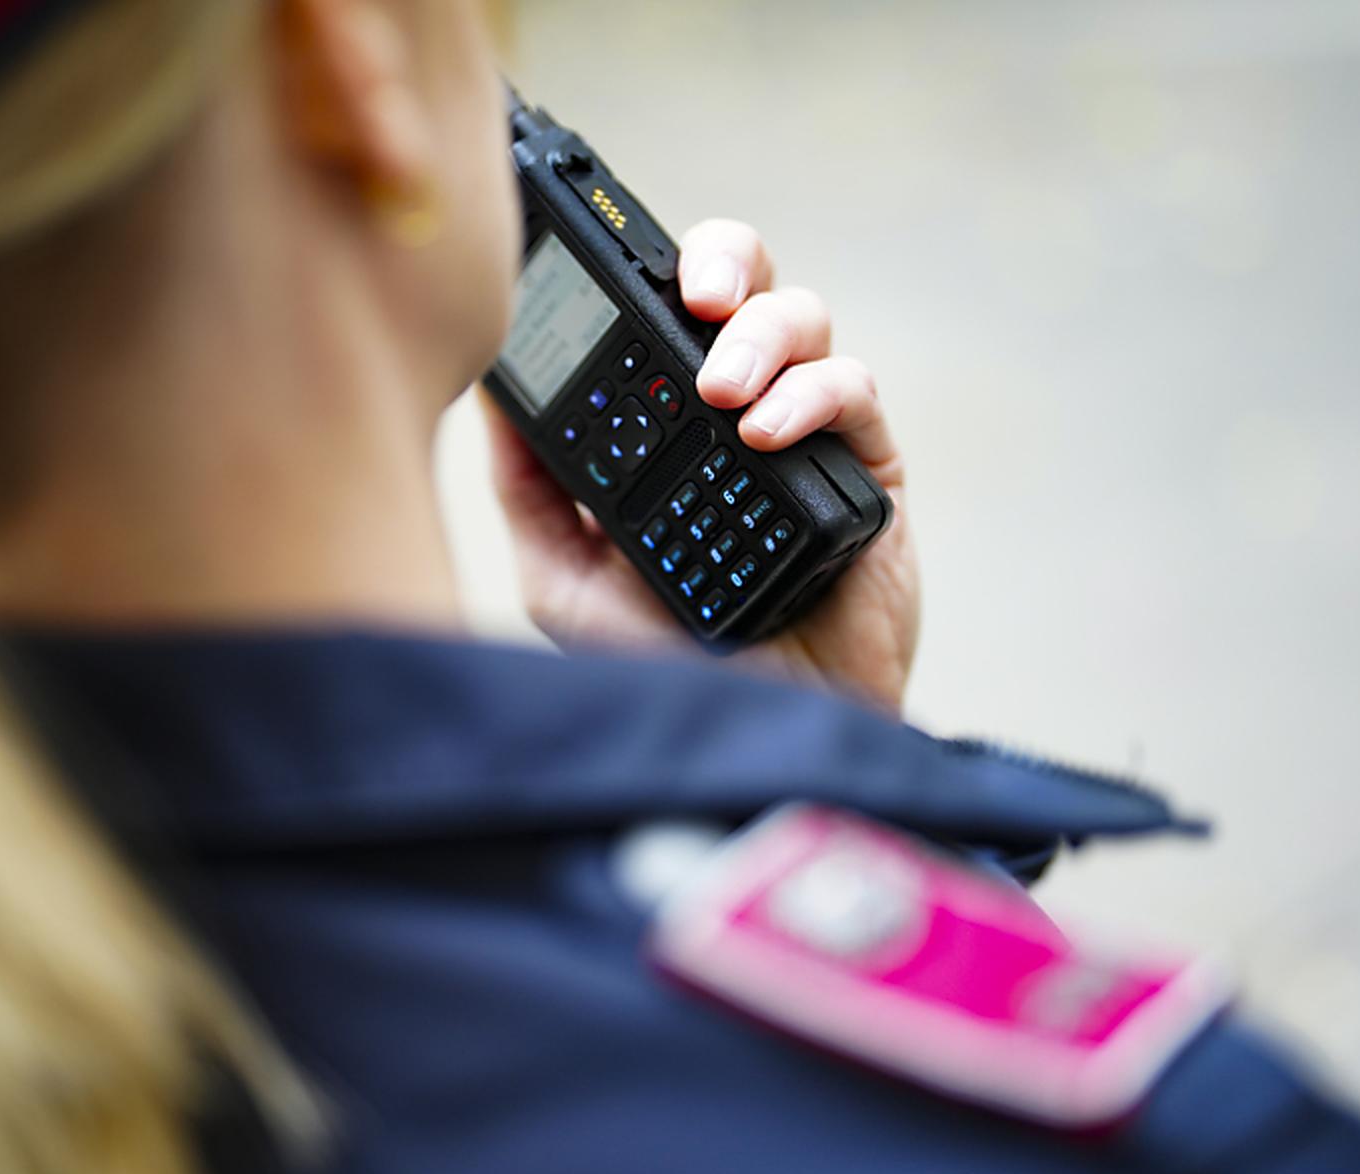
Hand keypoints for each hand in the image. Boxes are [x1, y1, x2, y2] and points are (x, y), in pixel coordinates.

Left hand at [485, 219, 918, 710]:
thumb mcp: (563, 579)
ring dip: (761, 335)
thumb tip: (494, 398)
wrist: (753, 730)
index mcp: (666, 420)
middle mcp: (734, 408)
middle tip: (693, 294)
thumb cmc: (662, 660)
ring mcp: (803, 432)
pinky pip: (854, 390)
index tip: (598, 258)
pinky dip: (811, 396)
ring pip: (804, 316)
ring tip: (722, 392)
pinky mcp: (865, 469)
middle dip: (720, 258)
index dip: (638, 266)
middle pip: (743, 281)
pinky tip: (765, 434)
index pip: (657, 310)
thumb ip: (528, 491)